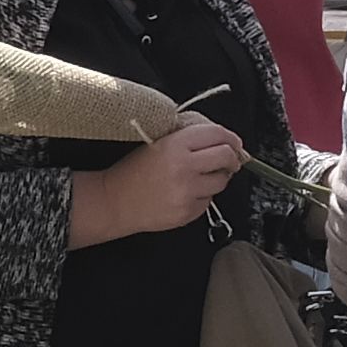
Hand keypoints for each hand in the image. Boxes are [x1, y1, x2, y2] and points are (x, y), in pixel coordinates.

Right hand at [71, 119, 248, 247]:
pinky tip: (185, 194)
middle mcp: (184, 167)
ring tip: (198, 178)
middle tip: (228, 161)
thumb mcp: (159, 143)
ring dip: (217, 178)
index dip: (231, 138)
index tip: (234, 143)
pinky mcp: (186, 212)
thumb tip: (226, 141)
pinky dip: (203, 197)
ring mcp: (186, 192)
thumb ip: (190, 139)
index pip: (218, 134)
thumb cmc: (134, 170)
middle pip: (227, 156)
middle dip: (231, 158)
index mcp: (175, 144)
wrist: (113, 201)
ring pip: (222, 181)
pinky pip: (208, 201)